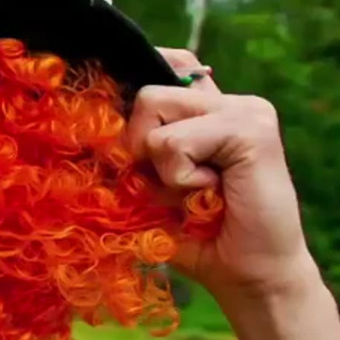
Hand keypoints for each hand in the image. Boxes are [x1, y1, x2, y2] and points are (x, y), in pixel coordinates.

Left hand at [127, 50, 315, 303]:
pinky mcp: (251, 127)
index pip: (167, 64)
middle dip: (139, 147)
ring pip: (152, 107)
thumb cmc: (199, 236)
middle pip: (145, 92)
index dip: (138, 81)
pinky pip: (173, 142)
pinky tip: (214, 193)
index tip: (135, 131)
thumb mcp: (151, 188)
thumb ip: (133, 153)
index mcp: (208, 111)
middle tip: (176, 184)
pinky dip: (179, 177)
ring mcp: (245, 109)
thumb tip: (88, 128)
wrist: (248, 276)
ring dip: (160, 164)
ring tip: (197, 189)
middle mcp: (228, 101)